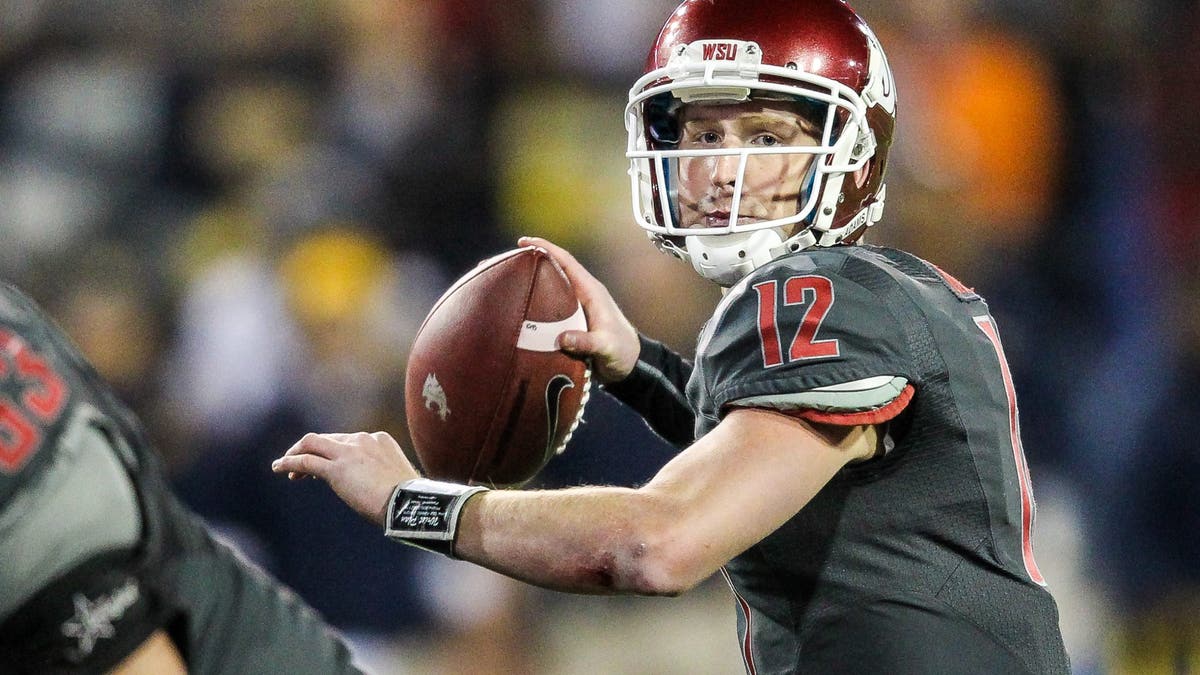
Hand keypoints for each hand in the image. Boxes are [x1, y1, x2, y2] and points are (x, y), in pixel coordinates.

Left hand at [271, 432, 418, 526]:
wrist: (408, 503)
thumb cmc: (409, 499)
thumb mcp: (396, 480)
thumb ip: (382, 476)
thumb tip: (377, 489)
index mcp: (380, 440)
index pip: (348, 441)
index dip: (332, 451)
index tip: (325, 467)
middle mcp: (363, 440)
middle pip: (328, 439)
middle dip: (312, 451)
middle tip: (301, 469)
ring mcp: (348, 452)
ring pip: (312, 444)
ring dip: (296, 454)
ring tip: (283, 465)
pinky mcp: (336, 469)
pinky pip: (306, 461)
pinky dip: (289, 463)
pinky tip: (279, 468)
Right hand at [519, 236, 639, 383]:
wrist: (630, 367)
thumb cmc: (622, 351)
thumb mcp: (606, 346)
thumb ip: (586, 341)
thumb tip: (562, 338)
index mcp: (591, 291)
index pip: (566, 262)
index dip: (546, 248)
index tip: (524, 242)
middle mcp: (581, 295)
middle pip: (554, 271)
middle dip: (532, 263)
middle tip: (508, 262)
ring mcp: (575, 308)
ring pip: (549, 290)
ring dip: (531, 285)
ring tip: (507, 284)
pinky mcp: (570, 322)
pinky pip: (548, 310)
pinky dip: (534, 308)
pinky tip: (518, 312)